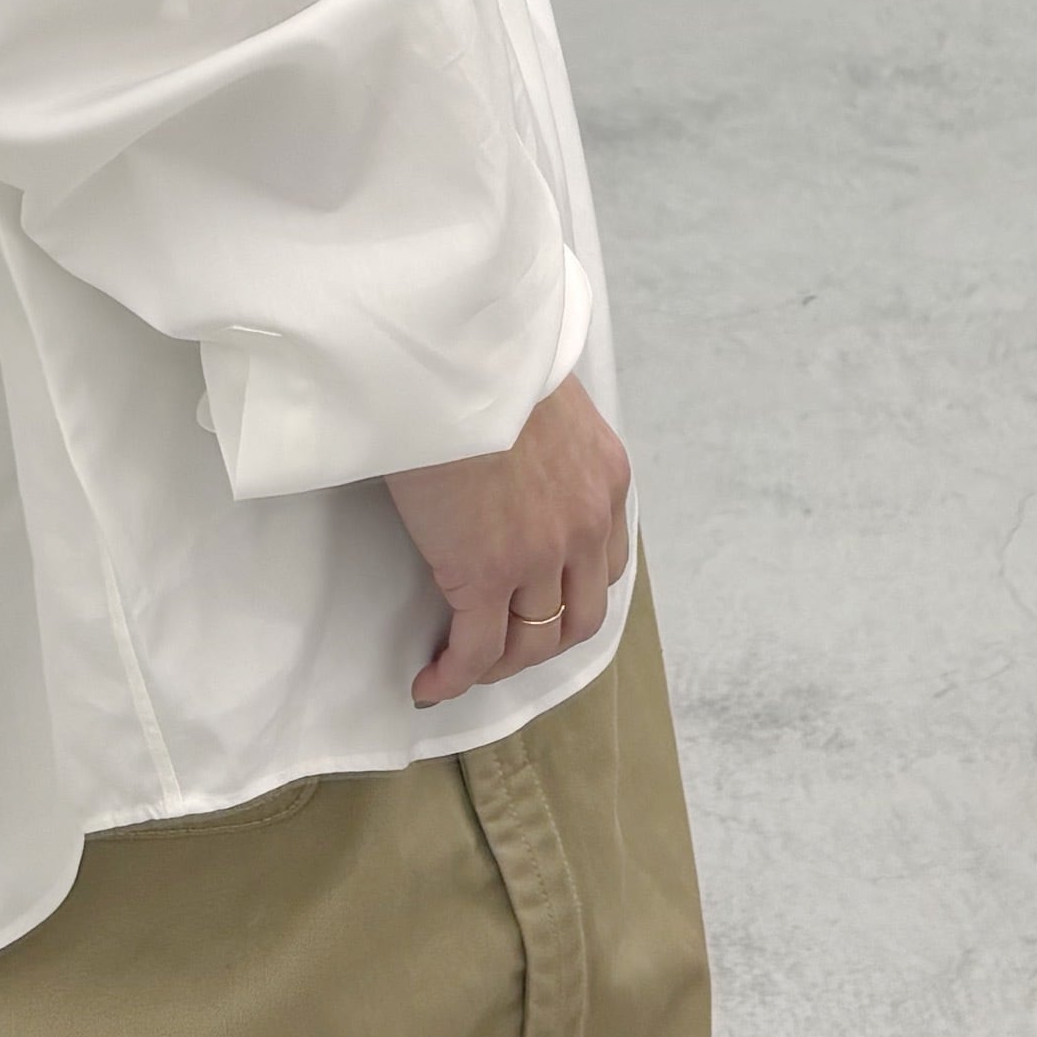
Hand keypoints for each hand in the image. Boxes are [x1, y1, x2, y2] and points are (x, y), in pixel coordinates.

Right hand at [388, 376, 632, 706]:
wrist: (455, 353)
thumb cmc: (482, 356)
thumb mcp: (541, 398)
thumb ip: (544, 441)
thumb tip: (506, 460)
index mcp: (606, 479)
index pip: (606, 565)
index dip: (572, 595)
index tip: (539, 606)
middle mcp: (587, 524)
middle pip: (579, 617)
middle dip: (542, 643)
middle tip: (504, 649)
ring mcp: (539, 555)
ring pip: (530, 641)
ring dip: (497, 663)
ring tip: (462, 667)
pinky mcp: (484, 572)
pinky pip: (475, 647)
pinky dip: (454, 674)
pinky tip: (430, 683)